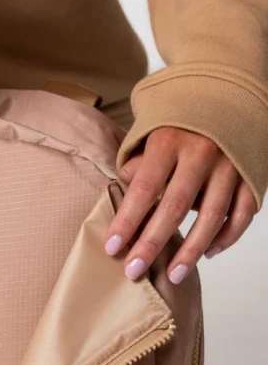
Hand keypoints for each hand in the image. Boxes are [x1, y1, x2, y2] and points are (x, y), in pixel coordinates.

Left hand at [104, 127, 256, 283]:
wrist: (229, 89)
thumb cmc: (179, 119)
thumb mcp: (150, 131)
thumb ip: (137, 163)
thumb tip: (126, 196)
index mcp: (169, 141)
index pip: (143, 188)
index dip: (127, 221)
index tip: (112, 247)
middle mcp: (202, 152)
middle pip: (174, 208)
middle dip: (152, 244)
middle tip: (133, 270)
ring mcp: (231, 164)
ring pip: (212, 217)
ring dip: (191, 251)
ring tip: (173, 275)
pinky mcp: (252, 174)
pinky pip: (242, 214)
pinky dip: (227, 237)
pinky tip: (209, 253)